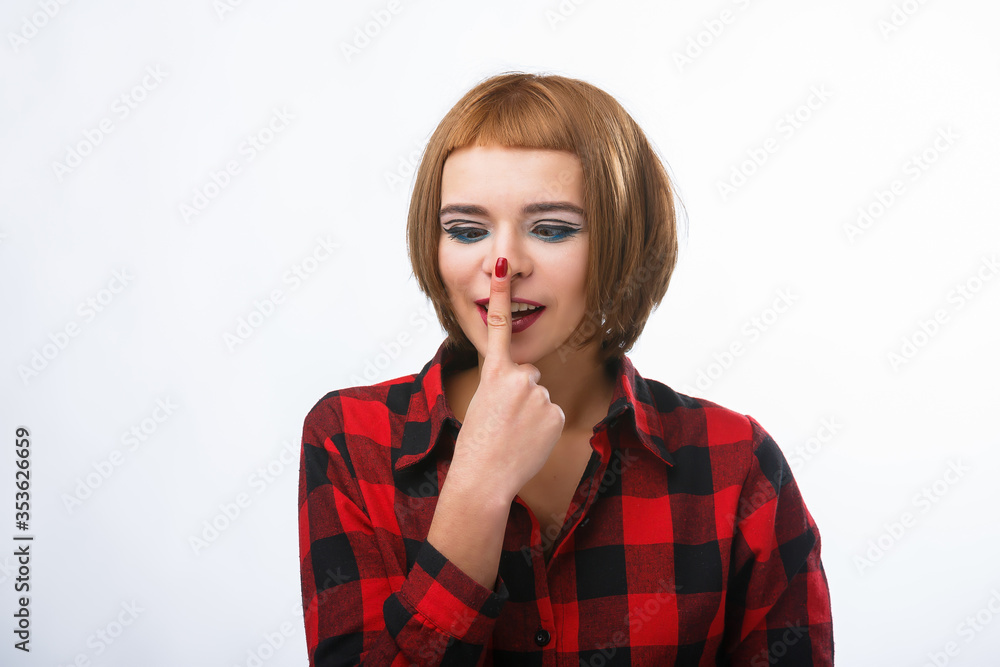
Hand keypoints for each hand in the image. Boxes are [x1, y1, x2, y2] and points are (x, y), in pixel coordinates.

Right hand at [448, 257, 565, 501]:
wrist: (483, 478)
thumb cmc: (477, 446)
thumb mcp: (482, 404)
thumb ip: (504, 386)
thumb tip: (529, 386)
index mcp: (493, 372)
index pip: (500, 326)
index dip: (502, 293)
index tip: (502, 262)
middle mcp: (518, 377)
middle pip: (528, 377)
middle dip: (521, 396)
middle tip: (504, 421)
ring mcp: (539, 395)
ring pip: (540, 398)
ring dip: (531, 415)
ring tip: (513, 434)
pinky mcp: (555, 414)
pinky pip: (552, 416)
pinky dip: (543, 429)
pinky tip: (528, 441)